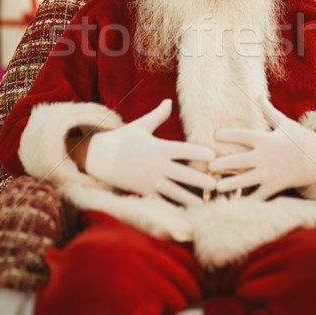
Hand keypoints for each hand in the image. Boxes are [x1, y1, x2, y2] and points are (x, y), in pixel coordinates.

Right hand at [85, 99, 215, 205]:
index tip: (213, 156)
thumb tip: (169, 101)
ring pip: (174, 192)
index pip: (182, 150)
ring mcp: (149, 181)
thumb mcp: (140, 125)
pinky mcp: (143, 192)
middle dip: (200, 179)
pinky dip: (172, 208)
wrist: (99, 157)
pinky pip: (160, 202)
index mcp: (158, 148)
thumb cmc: (122, 139)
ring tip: (205, 204)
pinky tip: (185, 214)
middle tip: (216, 184)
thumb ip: (157, 115)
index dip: (198, 152)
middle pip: (182, 174)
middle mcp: (156, 166)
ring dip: (190, 198)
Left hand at [209, 97, 315, 200]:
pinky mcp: (275, 186)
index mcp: (266, 140)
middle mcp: (266, 157)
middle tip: (208, 166)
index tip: (214, 135)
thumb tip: (257, 94)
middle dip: (223, 163)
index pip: (243, 135)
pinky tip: (233, 203)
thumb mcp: (284, 123)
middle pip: (240, 160)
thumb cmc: (299, 138)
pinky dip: (246, 200)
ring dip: (230, 184)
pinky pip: (258, 195)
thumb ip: (268, 111)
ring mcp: (270, 173)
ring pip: (246, 180)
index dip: (228, 135)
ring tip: (216, 186)